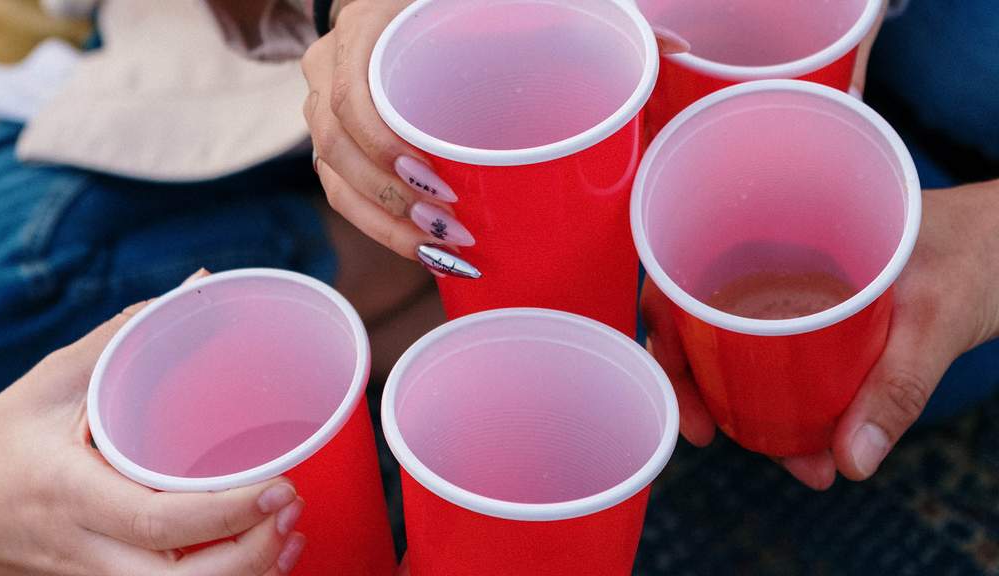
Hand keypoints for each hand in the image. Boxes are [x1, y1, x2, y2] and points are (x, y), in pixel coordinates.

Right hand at [0, 270, 306, 574]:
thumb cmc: (4, 440)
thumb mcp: (52, 382)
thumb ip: (125, 337)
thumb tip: (202, 286)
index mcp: (71, 493)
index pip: (156, 520)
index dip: (226, 513)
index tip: (282, 487)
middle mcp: (85, 549)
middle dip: (249, 558)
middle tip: (293, 508)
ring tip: (289, 532)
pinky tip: (264, 556)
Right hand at [301, 1, 689, 262]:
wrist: (430, 6)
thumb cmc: (481, 5)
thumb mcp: (533, 2)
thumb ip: (599, 21)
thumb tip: (682, 51)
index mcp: (373, 22)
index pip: (349, 90)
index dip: (382, 144)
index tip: (441, 183)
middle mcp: (335, 58)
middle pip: (334, 144)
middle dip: (392, 202)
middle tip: (453, 231)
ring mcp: (327, 99)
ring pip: (332, 176)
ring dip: (384, 225)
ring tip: (444, 251)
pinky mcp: (338, 136)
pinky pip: (340, 189)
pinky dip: (377, 227)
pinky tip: (424, 250)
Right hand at [642, 181, 998, 489]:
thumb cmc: (980, 245)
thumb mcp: (936, 313)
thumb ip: (896, 384)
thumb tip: (849, 460)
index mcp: (772, 227)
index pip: (679, 279)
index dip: (663, 342)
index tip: (687, 405)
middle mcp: (769, 256)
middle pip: (700, 323)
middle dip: (702, 390)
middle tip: (721, 439)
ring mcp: (793, 286)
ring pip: (741, 350)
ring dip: (752, 408)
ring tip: (801, 463)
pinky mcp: (821, 313)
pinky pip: (783, 359)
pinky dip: (789, 402)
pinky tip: (819, 441)